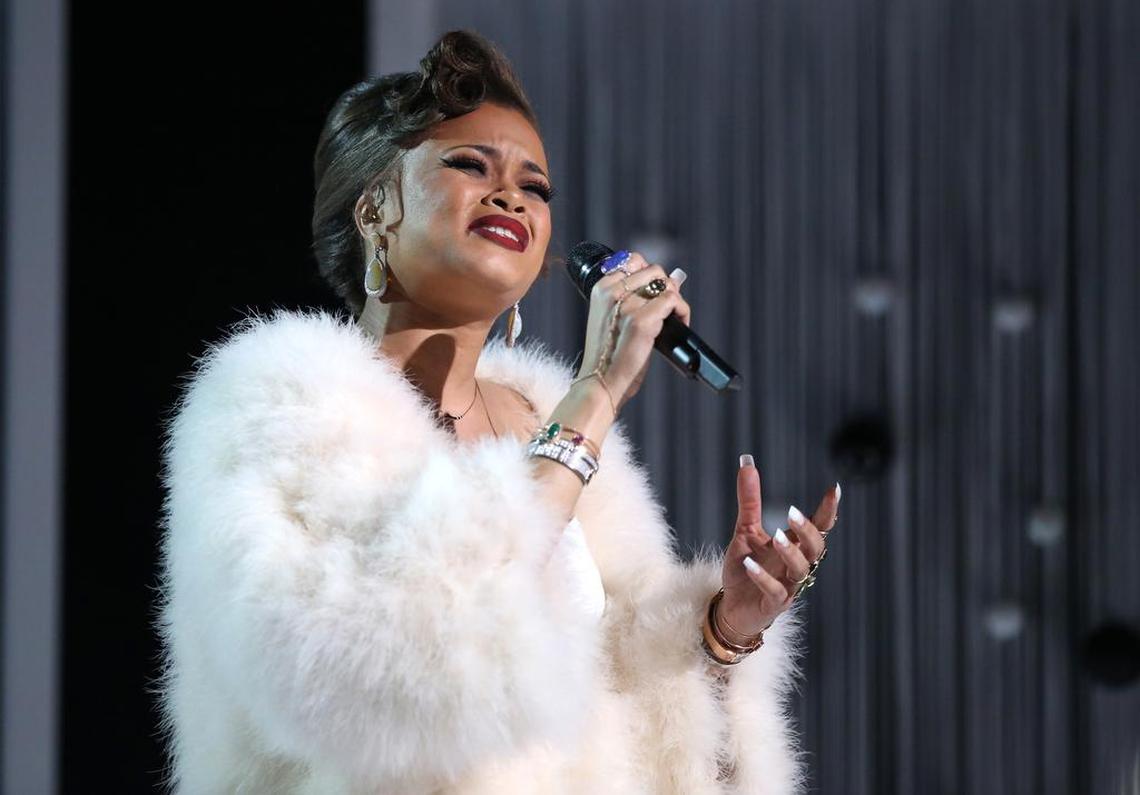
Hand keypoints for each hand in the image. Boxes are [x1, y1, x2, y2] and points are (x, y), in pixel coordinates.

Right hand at [575, 251, 690, 413]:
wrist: (601, 382)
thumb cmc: (609, 355)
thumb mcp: (616, 319)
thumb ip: (639, 296)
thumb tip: (676, 276)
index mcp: (601, 288)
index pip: (633, 260)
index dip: (650, 277)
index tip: (653, 296)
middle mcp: (611, 292)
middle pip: (653, 270)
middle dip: (666, 287)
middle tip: (666, 310)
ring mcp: (627, 305)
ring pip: (665, 283)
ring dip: (676, 300)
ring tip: (672, 319)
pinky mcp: (642, 320)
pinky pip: (673, 301)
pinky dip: (682, 312)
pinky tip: (679, 326)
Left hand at [717, 457, 840, 638]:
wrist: (732, 606)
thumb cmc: (745, 568)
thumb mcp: (745, 530)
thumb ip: (750, 500)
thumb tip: (747, 463)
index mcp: (793, 546)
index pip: (818, 527)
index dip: (828, 511)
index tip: (834, 490)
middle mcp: (794, 565)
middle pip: (814, 549)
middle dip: (807, 531)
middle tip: (792, 513)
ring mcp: (787, 586)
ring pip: (800, 570)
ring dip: (789, 553)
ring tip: (775, 535)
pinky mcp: (772, 604)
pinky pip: (775, 591)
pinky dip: (763, 578)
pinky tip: (750, 564)